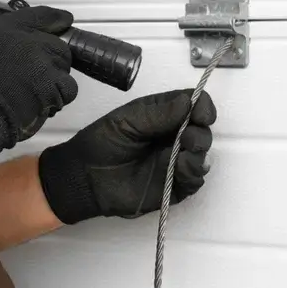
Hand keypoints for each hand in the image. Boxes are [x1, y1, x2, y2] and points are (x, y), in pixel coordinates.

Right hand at [0, 5, 79, 167]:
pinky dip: (59, 97)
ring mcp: (42, 63)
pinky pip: (67, 89)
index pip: (41, 15)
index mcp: (7, 29)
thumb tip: (14, 46)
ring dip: (56, 80)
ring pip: (64, 67)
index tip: (64, 20)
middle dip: (53, 59)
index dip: (56, 19)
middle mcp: (27, 42)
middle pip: (58, 45)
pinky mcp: (51, 86)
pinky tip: (44, 101)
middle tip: (39, 73)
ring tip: (37, 90)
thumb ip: (1, 43)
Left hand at [37, 89, 215, 222]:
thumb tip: (188, 102)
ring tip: (185, 151)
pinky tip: (181, 167)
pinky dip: (194, 173)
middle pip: (202, 130)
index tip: (201, 113)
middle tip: (189, 136)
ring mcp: (174, 161)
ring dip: (200, 152)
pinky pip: (194, 180)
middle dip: (201, 131)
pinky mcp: (173, 185)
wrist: (84, 178)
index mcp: (163, 115)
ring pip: (202, 155)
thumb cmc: (100, 144)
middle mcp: (172, 137)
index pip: (193, 105)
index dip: (202, 107)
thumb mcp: (126, 121)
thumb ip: (158, 113)